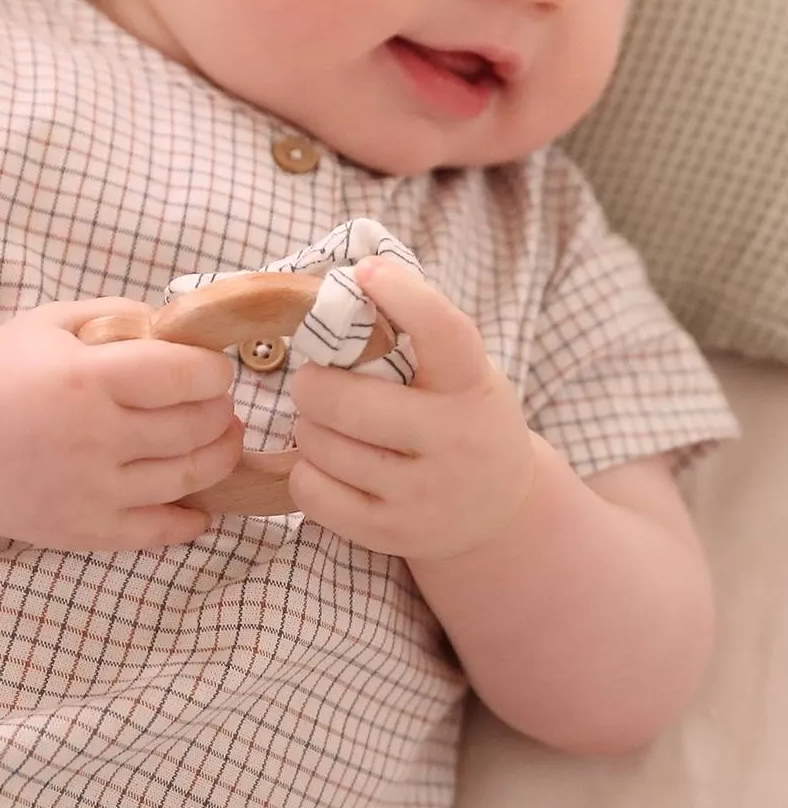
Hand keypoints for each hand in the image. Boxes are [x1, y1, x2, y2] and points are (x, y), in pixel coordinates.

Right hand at [0, 299, 243, 549]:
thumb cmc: (1, 373)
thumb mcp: (53, 322)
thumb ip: (120, 314)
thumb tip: (184, 328)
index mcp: (85, 379)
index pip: (184, 376)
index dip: (213, 372)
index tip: (214, 369)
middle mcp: (93, 438)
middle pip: (195, 427)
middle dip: (220, 412)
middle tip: (219, 404)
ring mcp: (91, 491)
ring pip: (188, 478)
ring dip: (218, 457)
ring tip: (218, 440)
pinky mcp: (86, 531)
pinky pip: (160, 531)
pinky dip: (191, 519)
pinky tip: (198, 502)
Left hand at [288, 258, 535, 561]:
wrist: (500, 513)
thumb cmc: (461, 418)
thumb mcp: (460, 374)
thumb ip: (417, 336)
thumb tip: (353, 273)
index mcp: (472, 386)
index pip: (443, 332)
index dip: (403, 296)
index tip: (366, 272)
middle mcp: (455, 441)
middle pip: (346, 402)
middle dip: (312, 385)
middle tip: (313, 381)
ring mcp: (425, 496)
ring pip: (321, 447)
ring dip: (307, 427)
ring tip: (326, 424)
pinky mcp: (393, 535)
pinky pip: (312, 493)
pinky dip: (306, 471)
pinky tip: (326, 463)